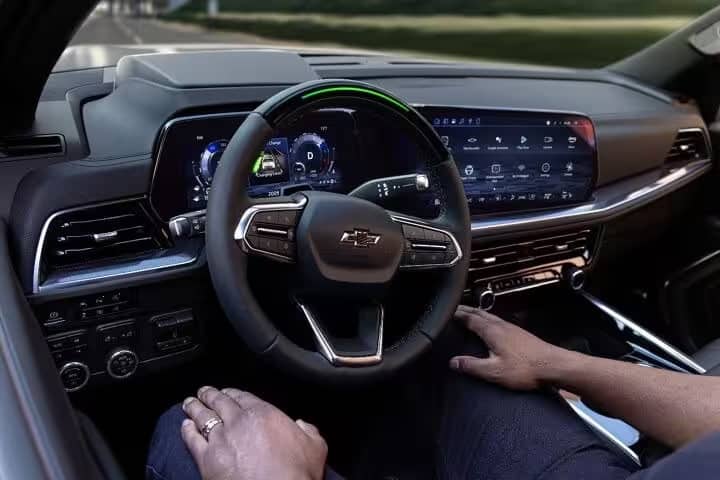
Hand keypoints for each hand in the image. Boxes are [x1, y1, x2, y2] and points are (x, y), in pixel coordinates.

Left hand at [181, 386, 327, 479]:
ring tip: (189, 403)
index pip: (243, 396)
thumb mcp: (315, 446)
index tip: (228, 391)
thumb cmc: (296, 473)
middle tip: (204, 391)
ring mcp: (220, 439)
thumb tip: (302, 425)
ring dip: (195, 407)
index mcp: (264, 413)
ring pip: (202, 416)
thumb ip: (308, 430)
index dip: (233, 392)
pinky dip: (187, 431)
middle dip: (210, 394)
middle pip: (219, 402)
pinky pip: (192, 440)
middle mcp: (239, 421)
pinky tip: (184, 426)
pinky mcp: (206, 459)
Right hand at [450, 305, 569, 389]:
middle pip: (480, 313)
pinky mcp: (520, 334)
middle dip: (466, 310)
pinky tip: (491, 327)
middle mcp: (502, 326)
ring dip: (477, 313)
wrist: (554, 366)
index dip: (457, 314)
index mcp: (492, 331)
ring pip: (490, 316)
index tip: (447, 312)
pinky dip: (488, 319)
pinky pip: (498, 321)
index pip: (470, 318)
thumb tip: (453, 362)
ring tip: (469, 315)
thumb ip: (473, 366)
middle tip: (455, 309)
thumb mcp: (495, 371)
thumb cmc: (526, 369)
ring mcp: (512, 328)